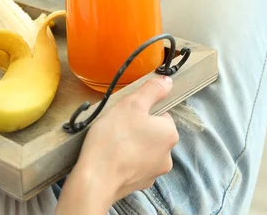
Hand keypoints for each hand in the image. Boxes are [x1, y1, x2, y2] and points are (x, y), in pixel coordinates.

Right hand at [56, 76, 178, 213]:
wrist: (95, 180)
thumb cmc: (114, 139)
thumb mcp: (132, 104)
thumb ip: (152, 90)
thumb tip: (168, 82)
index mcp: (170, 134)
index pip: (161, 115)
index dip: (142, 111)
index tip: (126, 114)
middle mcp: (168, 156)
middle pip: (152, 133)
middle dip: (136, 129)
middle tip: (116, 127)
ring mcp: (154, 173)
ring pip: (143, 150)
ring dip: (130, 146)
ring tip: (110, 144)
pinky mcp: (139, 185)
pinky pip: (133, 166)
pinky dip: (124, 162)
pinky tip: (109, 159)